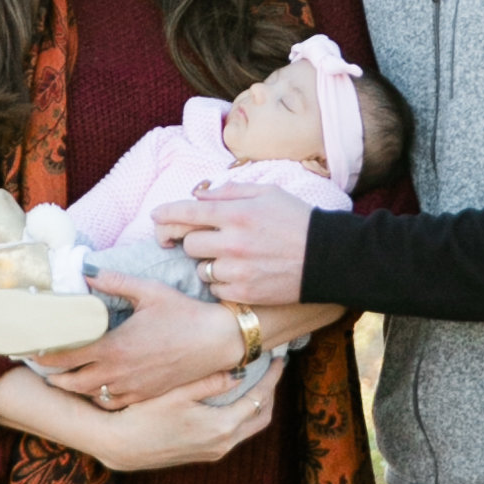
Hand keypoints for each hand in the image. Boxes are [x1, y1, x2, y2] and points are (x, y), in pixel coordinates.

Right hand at [0, 356, 281, 469]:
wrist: (120, 446)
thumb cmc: (144, 416)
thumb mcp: (177, 393)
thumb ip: (210, 382)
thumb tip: (239, 372)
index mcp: (221, 427)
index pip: (259, 399)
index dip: (272, 378)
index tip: (280, 359)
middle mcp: (223, 443)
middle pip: (261, 417)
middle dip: (270, 392)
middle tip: (272, 369)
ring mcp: (213, 452)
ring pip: (248, 427)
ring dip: (256, 404)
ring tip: (256, 381)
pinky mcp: (202, 454)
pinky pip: (234, 433)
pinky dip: (241, 415)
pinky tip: (232, 399)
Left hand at [35, 279, 240, 409]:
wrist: (218, 341)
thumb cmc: (184, 313)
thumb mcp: (148, 291)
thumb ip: (114, 280)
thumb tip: (86, 269)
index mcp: (115, 347)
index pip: (66, 356)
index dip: (44, 354)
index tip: (30, 348)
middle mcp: (119, 373)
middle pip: (71, 382)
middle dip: (52, 375)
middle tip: (40, 363)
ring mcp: (132, 388)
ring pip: (90, 394)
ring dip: (73, 387)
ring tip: (62, 375)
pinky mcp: (145, 395)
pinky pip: (111, 402)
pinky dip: (97, 396)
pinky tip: (95, 385)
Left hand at [159, 189, 312, 305]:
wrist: (327, 257)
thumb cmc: (298, 220)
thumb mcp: (268, 193)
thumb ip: (230, 192)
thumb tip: (198, 195)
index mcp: (236, 213)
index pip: (187, 212)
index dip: (166, 214)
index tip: (156, 217)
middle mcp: (232, 241)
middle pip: (189, 244)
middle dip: (195, 241)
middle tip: (210, 240)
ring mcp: (237, 269)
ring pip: (200, 269)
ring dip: (209, 264)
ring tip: (232, 259)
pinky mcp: (243, 291)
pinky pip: (216, 289)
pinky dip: (223, 283)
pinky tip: (242, 274)